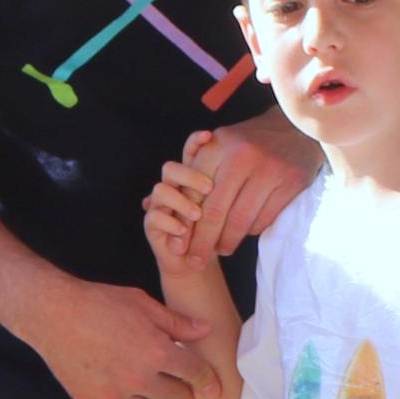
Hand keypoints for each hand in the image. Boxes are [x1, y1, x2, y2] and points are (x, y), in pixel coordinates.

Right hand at [27, 274, 211, 398]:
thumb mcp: (143, 304)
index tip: (214, 390)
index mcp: (156, 352)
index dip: (207, 381)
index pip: (193, 373)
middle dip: (184, 394)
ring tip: (153, 390)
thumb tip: (205, 330)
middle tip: (187, 396)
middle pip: (173, 395)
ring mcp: (115, 394)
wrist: (53, 315)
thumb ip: (176, 323)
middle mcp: (138, 378)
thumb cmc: (99, 304)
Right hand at [144, 141, 221, 267]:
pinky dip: (171, 223)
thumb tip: (247, 179)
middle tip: (209, 187)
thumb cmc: (215, 233)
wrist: (196, 262)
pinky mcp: (151, 223)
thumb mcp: (229, 212)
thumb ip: (233, 194)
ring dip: (181, 202)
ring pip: (161, 189)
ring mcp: (159, 204)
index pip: (189, 153)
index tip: (209, 136)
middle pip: (171, 167)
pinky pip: (154, 216)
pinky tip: (184, 231)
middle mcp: (172, 187)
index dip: (195, 142)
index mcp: (191, 179)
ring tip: (197, 215)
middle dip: (189, 175)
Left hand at [191, 112, 320, 258]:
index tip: (179, 244)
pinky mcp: (291, 183)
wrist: (294, 127)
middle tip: (194, 261)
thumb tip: (162, 208)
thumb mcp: (218, 145)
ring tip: (220, 250)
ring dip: (227, 242)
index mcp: (219, 147)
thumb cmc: (247, 142)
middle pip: (215, 212)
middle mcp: (242, 157)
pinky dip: (251, 231)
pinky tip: (245, 231)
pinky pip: (264, 219)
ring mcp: (269, 171)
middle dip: (202, 242)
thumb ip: (194, 172)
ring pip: (241, 221)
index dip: (185, 223)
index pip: (194, 193)